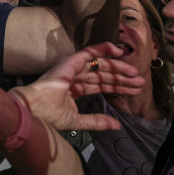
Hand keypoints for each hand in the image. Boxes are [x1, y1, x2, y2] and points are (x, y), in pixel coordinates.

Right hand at [11, 43, 144, 132]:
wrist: (34, 110)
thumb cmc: (49, 116)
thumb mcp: (77, 121)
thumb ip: (97, 121)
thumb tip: (117, 125)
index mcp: (74, 90)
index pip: (100, 86)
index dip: (117, 88)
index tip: (134, 91)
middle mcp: (74, 77)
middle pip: (103, 76)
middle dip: (121, 79)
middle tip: (140, 82)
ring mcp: (72, 68)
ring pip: (100, 65)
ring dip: (118, 67)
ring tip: (135, 73)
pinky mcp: (71, 61)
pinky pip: (89, 52)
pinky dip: (103, 49)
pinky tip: (118, 50)